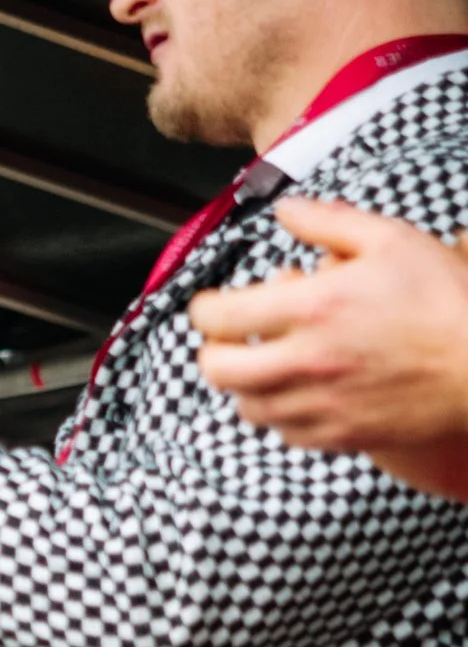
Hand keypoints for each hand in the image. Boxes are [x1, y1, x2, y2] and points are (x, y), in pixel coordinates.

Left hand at [191, 198, 467, 501]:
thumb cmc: (448, 298)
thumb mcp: (392, 240)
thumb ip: (328, 221)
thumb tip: (284, 211)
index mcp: (311, 309)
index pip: (217, 316)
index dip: (204, 308)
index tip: (213, 304)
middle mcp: (305, 362)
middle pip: (216, 369)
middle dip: (215, 350)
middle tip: (232, 338)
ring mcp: (320, 405)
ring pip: (245, 406)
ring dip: (246, 384)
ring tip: (267, 363)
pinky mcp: (341, 435)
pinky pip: (285, 434)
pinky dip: (280, 413)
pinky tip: (300, 392)